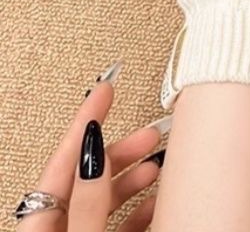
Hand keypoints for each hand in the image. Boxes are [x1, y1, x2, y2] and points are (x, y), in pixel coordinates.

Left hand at [17, 77, 163, 230]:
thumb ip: (88, 200)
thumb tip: (96, 154)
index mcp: (38, 224)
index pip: (64, 157)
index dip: (86, 118)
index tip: (104, 88)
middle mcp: (55, 227)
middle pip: (87, 174)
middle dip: (121, 150)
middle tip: (148, 134)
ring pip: (104, 196)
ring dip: (133, 177)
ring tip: (155, 164)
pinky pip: (116, 220)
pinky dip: (138, 207)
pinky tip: (154, 199)